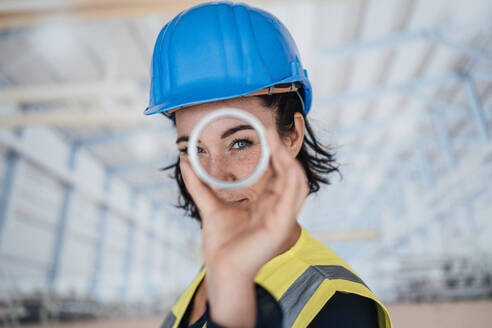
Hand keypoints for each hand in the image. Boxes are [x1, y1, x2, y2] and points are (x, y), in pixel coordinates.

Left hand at [180, 129, 308, 325]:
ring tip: (275, 141)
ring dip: (288, 160)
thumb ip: (200, 185)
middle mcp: (277, 209)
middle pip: (288, 174)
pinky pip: (294, 196)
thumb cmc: (220, 244)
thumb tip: (185, 162)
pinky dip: (291, 177)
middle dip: (282, 152)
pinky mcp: (283, 225)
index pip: (276, 175)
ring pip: (296, 182)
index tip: (265, 134)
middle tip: (270, 131)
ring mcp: (283, 217)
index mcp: (266, 205)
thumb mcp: (209, 206)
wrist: (221, 269)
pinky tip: (283, 161)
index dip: (274, 154)